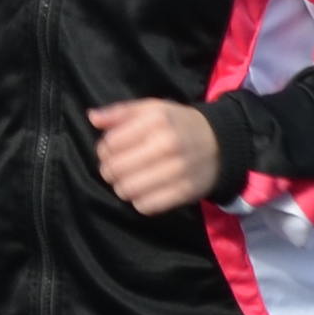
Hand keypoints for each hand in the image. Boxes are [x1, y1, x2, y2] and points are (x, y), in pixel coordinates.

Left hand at [86, 96, 223, 214]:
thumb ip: (121, 112)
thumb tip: (92, 117)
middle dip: (109, 171)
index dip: (104, 149)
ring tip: (130, 180)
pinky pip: (145, 206)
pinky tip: (145, 191)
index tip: (112, 150)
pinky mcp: (183, 193)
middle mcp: (166, 145)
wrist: (221, 145)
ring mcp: (176, 171)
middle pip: (115, 169)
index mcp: (156, 121)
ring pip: (126, 190)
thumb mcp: (153, 109)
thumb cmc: (179, 124)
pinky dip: (140, 201)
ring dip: (122, 187)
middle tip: (117, 168)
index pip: (110, 143)